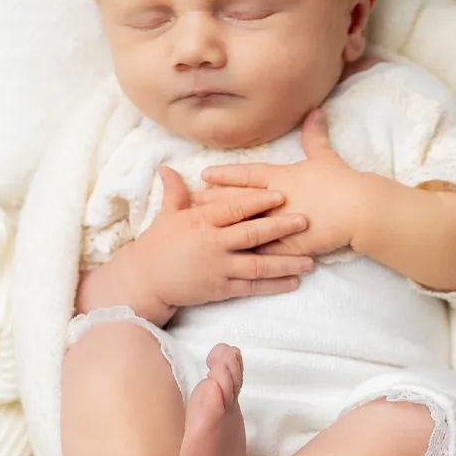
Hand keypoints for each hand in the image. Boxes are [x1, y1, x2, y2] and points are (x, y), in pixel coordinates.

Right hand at [88, 167, 313, 321]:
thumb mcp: (166, 215)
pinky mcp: (220, 289)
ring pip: (258, 265)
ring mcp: (218, 268)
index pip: (235, 208)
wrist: (144, 281)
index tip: (282, 193)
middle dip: (281, 227)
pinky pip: (252, 288)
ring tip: (310, 260)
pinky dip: (273, 285)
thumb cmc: (157, 245)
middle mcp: (213, 244)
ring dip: (286, 262)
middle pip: (252, 234)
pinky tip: (293, 282)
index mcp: (201, 221)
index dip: (259, 200)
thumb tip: (168, 167)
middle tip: (306, 220)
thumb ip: (175, 192)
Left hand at [200, 109, 374, 257]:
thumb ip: (315, 136)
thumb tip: (315, 111)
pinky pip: (262, 251)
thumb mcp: (325, 156)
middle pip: (236, 201)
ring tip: (202, 231)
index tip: (204, 175)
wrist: (359, 209)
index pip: (246, 175)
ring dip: (222, 229)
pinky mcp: (287, 245)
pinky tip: (227, 258)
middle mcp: (274, 200)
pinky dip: (244, 254)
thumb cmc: (342, 181)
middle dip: (213, 202)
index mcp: (280, 177)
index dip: (224, 175)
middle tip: (192, 203)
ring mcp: (278, 224)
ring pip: (243, 227)